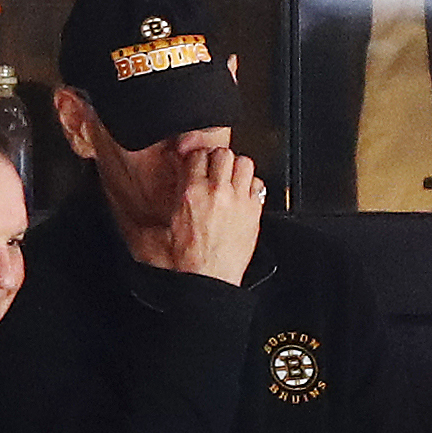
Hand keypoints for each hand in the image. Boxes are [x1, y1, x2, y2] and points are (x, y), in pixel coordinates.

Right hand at [164, 144, 264, 284]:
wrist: (207, 279)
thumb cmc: (187, 258)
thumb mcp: (173, 220)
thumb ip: (180, 194)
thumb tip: (182, 179)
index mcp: (192, 192)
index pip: (198, 154)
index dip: (199, 156)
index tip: (200, 162)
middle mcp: (216, 192)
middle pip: (223, 153)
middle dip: (219, 158)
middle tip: (218, 168)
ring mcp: (237, 200)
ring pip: (244, 162)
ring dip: (238, 168)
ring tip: (233, 177)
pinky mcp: (253, 212)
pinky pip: (258, 184)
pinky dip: (252, 186)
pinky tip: (245, 194)